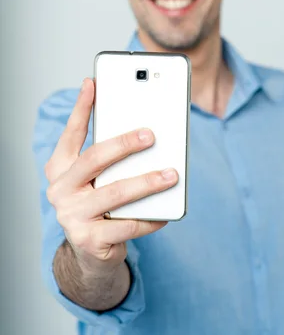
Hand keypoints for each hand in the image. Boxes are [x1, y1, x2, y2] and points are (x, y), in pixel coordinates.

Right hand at [45, 78, 177, 271]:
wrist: (90, 251)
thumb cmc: (99, 203)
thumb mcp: (97, 177)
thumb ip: (109, 156)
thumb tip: (142, 127)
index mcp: (60, 168)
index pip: (71, 132)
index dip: (82, 107)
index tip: (93, 82)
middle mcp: (60, 189)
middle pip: (94, 159)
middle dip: (124, 144)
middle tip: (150, 135)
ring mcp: (72, 216)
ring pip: (115, 193)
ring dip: (147, 182)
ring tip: (171, 175)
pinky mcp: (89, 239)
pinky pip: (127, 225)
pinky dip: (150, 217)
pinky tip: (166, 211)